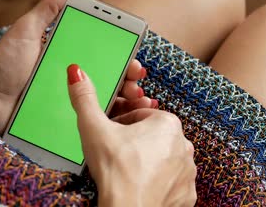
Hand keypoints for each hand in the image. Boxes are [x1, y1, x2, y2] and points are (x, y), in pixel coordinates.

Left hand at [0, 0, 155, 132]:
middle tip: (136, 78)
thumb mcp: (26, 31)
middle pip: (111, 77)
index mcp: (70, 57)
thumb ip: (49, 8)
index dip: (122, 56)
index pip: (104, 55)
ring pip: (107, 99)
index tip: (133, 58)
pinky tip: (123, 117)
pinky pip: (92, 120)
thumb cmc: (2, 65)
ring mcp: (72, 101)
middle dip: (130, 77)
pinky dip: (110, 119)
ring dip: (127, 98)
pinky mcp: (67, 120)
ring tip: (136, 97)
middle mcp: (75, 79)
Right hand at [67, 64, 196, 206]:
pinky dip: (160, 183)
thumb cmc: (115, 170)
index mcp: (167, 123)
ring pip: (165, 159)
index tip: (112, 135)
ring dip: (149, 161)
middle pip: (154, 137)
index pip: (141, 116)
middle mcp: (184, 144)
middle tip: (117, 154)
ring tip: (128, 172)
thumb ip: (85, 98)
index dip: (122, 124)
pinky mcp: (187, 192)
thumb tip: (77, 73)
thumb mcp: (95, 129)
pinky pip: (173, 182)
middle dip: (136, 142)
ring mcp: (189, 170)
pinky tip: (142, 186)